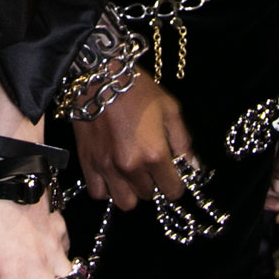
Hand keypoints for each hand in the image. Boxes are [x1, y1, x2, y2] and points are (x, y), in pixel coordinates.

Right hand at [70, 69, 191, 209]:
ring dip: (131, 191)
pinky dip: (107, 188)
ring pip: (124, 202)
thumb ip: (183, 140)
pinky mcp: (88, 163)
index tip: (172, 175)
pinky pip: (99, 193)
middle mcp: (131, 167)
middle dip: (153, 183)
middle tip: (150, 166)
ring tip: (131, 173)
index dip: (175, 184)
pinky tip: (112, 174)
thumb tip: (190, 164)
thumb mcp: (170, 108)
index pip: (172, 191)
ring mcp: (107, 167)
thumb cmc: (137, 89)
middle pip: (148, 195)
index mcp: (155, 154)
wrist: (99, 77)